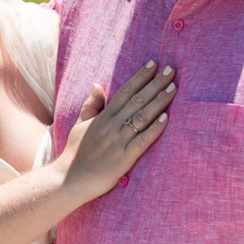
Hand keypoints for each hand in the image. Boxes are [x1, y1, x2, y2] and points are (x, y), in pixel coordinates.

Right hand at [59, 62, 174, 204]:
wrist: (69, 179)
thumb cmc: (76, 153)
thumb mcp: (80, 125)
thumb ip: (91, 106)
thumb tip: (98, 85)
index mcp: (103, 117)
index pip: (125, 92)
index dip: (140, 77)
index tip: (154, 65)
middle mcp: (111, 126)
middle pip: (137, 100)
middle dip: (155, 83)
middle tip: (171, 70)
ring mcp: (119, 141)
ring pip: (142, 116)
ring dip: (159, 101)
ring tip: (173, 87)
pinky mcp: (124, 157)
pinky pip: (143, 140)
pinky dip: (155, 128)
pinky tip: (166, 118)